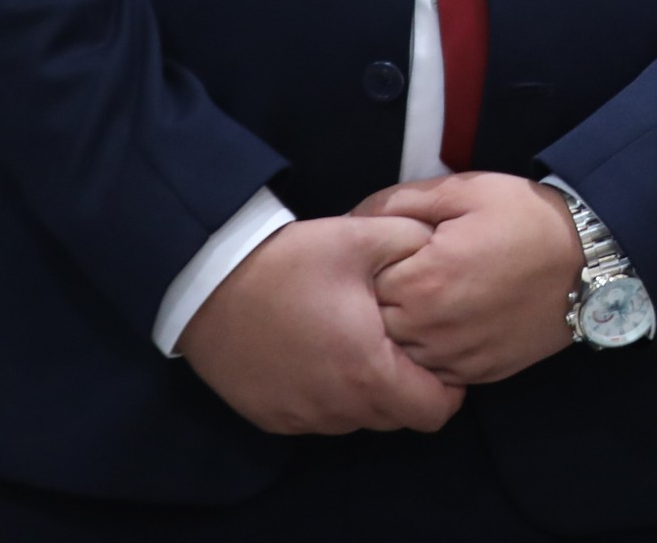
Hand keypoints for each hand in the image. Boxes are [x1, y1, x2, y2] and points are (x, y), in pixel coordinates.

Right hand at [179, 216, 459, 433]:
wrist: (206, 281)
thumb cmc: (290, 261)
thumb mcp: (363, 236)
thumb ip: (416, 243)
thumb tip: (448, 251)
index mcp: (367, 370)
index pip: (434, 412)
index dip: (449, 387)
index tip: (439, 356)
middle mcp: (335, 407)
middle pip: (398, 418)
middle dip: (411, 387)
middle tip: (402, 344)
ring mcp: (299, 417)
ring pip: (359, 420)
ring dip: (369, 393)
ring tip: (362, 344)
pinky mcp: (270, 417)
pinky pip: (320, 418)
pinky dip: (333, 397)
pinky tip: (324, 354)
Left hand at [354, 172, 586, 384]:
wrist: (590, 256)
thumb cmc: (526, 218)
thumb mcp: (464, 191)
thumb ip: (400, 202)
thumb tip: (352, 219)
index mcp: (421, 280)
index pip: (362, 284)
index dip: (373, 265)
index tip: (394, 253)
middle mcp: (432, 328)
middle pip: (374, 326)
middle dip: (383, 301)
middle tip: (412, 275)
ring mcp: (456, 356)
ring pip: (400, 356)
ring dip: (404, 332)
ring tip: (431, 300)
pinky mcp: (479, 372)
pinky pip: (435, 373)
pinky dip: (433, 352)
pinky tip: (452, 323)